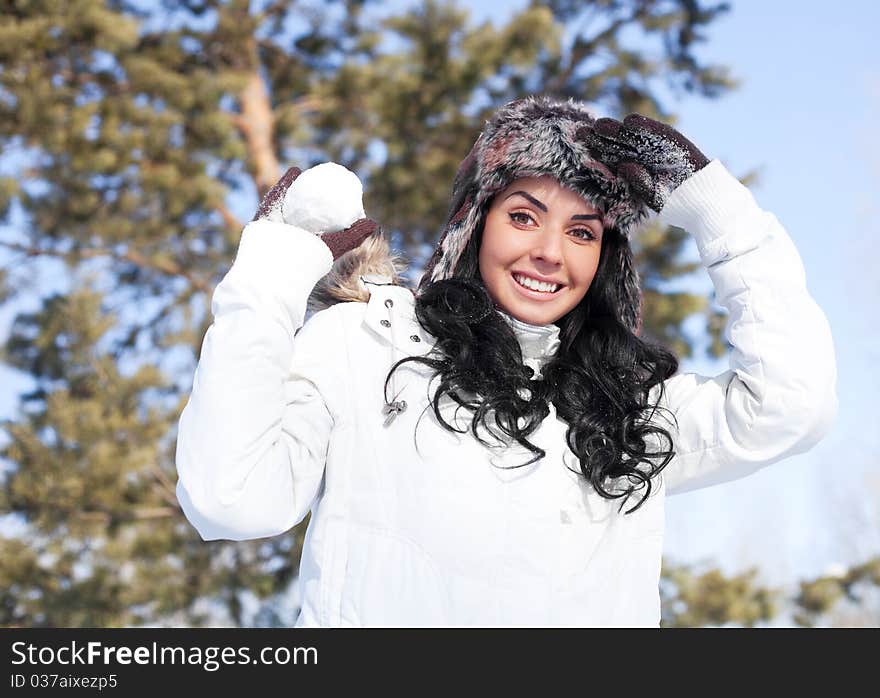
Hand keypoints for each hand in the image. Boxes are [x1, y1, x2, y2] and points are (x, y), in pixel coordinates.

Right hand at [253, 165, 380, 260]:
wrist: (277, 263)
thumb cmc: (308, 259)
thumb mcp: (336, 245)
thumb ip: (354, 235)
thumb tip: (373, 222)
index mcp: (310, 242)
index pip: (323, 221)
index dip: (332, 208)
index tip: (342, 193)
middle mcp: (294, 235)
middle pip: (305, 211)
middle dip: (313, 196)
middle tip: (325, 179)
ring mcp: (278, 226)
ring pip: (289, 202)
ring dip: (298, 187)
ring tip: (309, 172)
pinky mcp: (265, 218)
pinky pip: (276, 197)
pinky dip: (285, 183)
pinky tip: (295, 171)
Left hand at [578, 114, 708, 212]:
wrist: (705, 201)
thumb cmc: (676, 203)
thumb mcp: (652, 196)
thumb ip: (639, 183)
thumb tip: (625, 166)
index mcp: (633, 167)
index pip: (610, 156)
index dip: (593, 149)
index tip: (574, 144)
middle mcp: (643, 155)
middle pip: (618, 143)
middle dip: (600, 137)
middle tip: (579, 131)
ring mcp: (658, 148)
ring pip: (635, 136)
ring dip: (619, 130)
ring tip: (601, 125)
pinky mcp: (675, 144)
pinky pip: (660, 134)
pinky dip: (648, 127)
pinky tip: (632, 122)